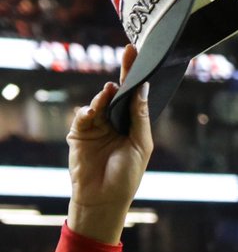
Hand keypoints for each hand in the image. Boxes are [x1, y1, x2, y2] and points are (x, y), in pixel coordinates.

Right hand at [66, 45, 152, 244]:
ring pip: (101, 102)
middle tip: (130, 53)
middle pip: (118, 93)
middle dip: (124, 73)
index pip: (135, 97)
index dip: (137, 77)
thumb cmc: (127, 176)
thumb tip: (142, 89)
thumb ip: (140, 117)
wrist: (104, 198)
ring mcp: (97, 126)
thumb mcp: (140, 145)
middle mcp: (115, 123)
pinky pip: (84, 114)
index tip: (141, 56)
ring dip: (105, 96)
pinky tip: (94, 110)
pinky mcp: (80, 132)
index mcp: (133, 126)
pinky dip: (89, 110)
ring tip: (111, 91)